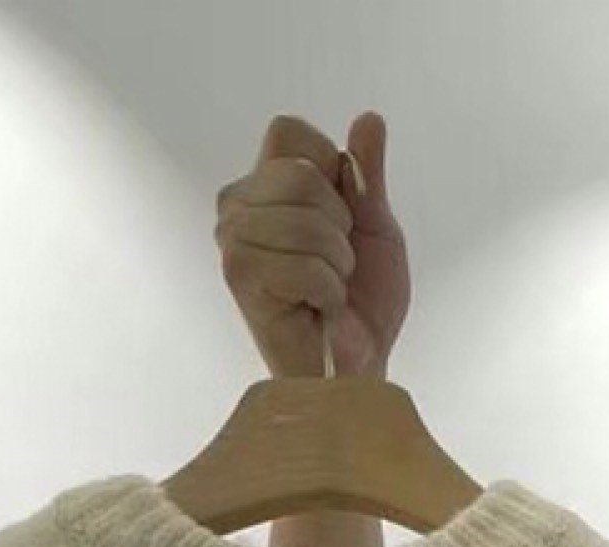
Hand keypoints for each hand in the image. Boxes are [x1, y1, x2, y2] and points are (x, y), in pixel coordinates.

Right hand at [217, 111, 410, 379]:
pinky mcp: (239, 277)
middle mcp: (238, 205)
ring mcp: (233, 240)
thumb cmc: (363, 303)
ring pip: (306, 219)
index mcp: (266, 184)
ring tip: (327, 289)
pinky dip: (329, 291)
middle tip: (336, 264)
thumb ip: (368, 174)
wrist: (360, 366)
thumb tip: (370, 118)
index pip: (289, 130)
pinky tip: (318, 309)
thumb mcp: (376, 228)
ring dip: (336, 263)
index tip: (341, 216)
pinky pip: (305, 265)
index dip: (330, 168)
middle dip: (340, 226)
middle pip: (301, 174)